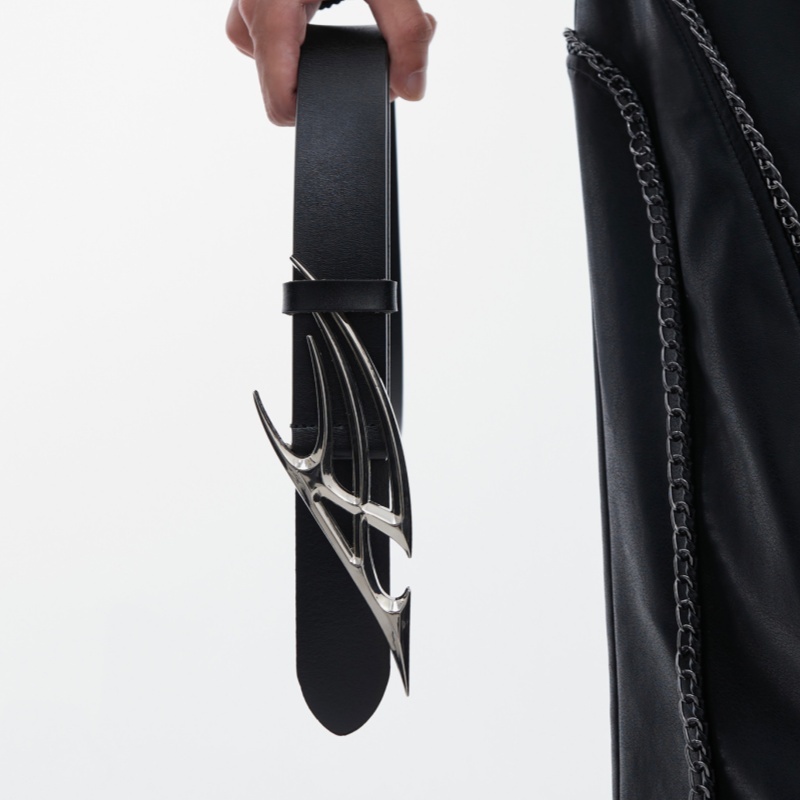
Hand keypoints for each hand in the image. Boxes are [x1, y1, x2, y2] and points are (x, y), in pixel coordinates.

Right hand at [226, 0, 435, 125]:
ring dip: (326, 53)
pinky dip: (311, 36)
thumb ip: (407, 34)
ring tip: (348, 8)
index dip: (318, 112)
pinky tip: (330, 2)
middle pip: (290, 88)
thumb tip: (413, 90)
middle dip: (336, 74)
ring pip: (285, 68)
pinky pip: (279, 45)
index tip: (349, 95)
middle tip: (364, 31)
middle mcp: (248, 18)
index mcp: (271, 13)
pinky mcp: (250, 8)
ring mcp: (244, 14)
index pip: (281, 105)